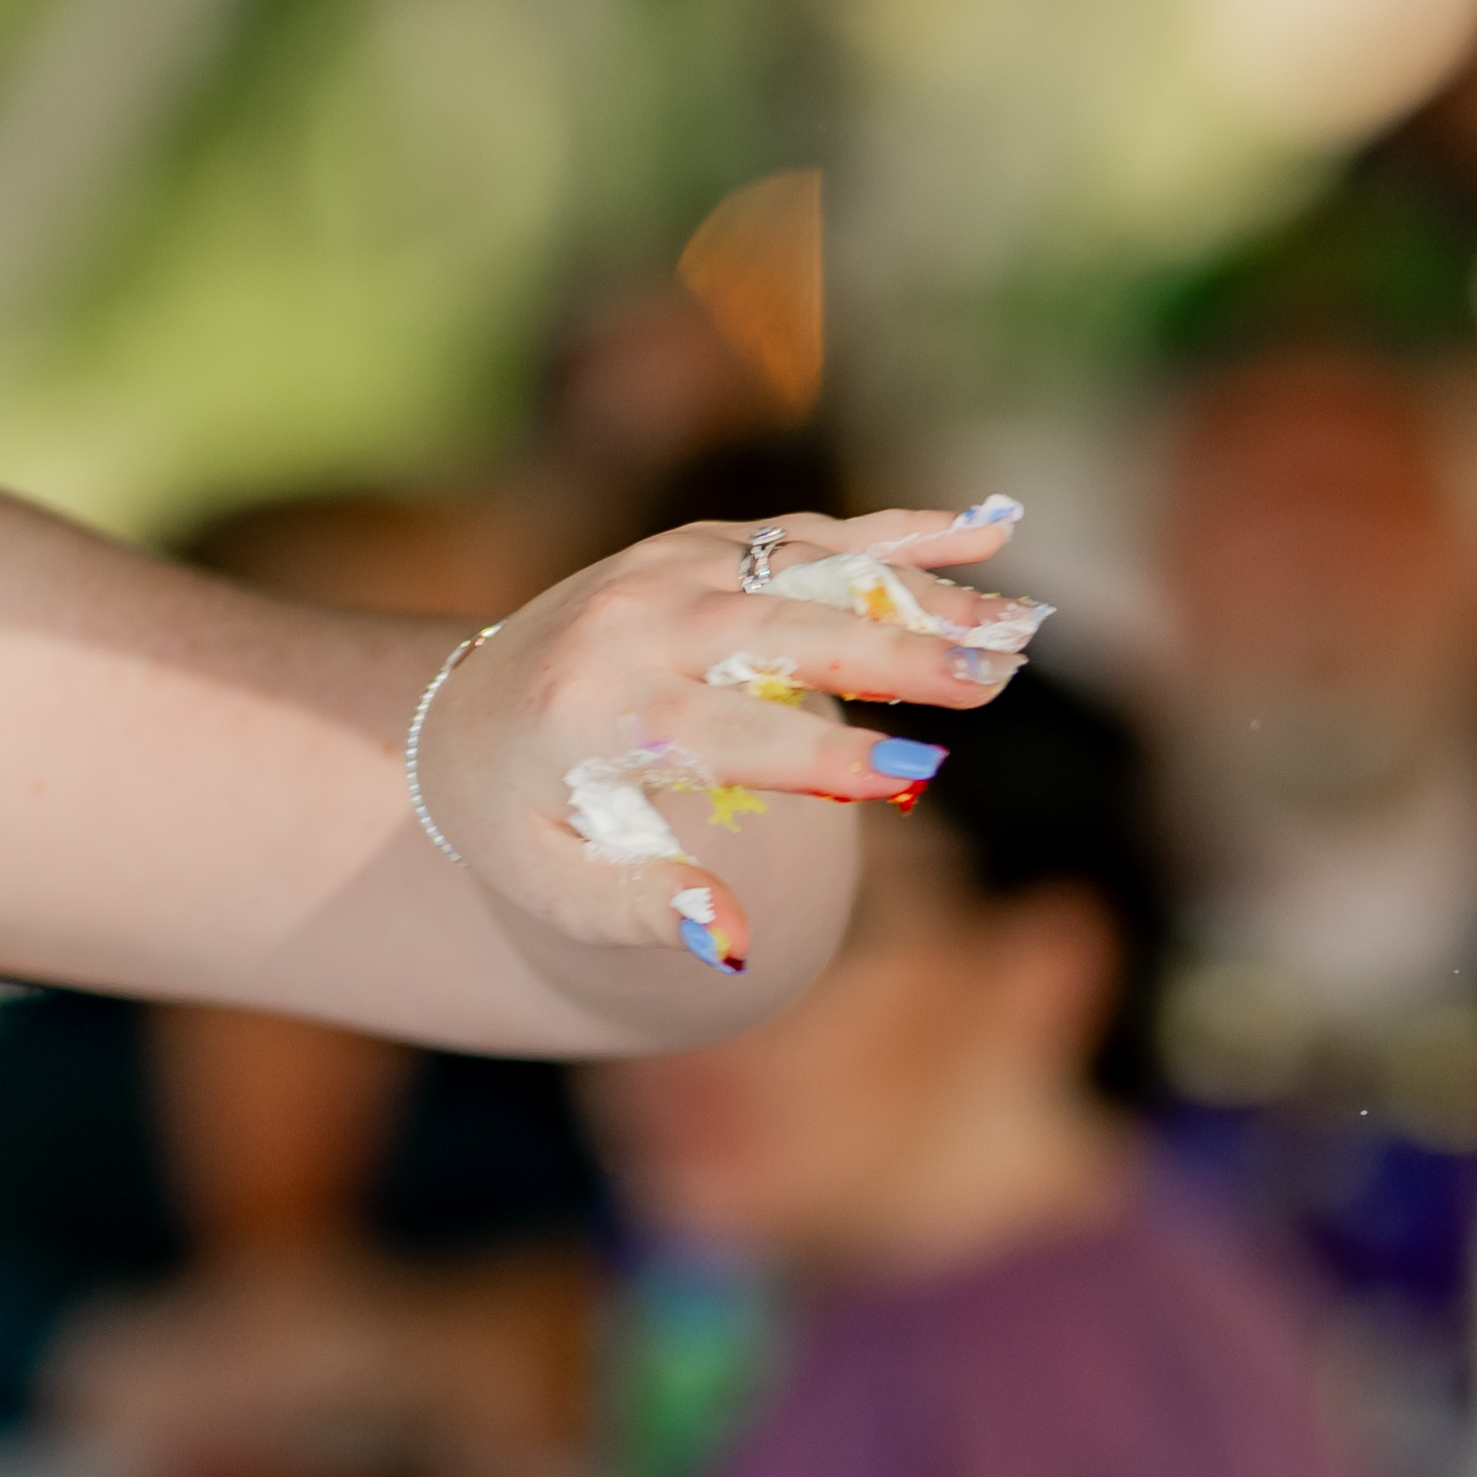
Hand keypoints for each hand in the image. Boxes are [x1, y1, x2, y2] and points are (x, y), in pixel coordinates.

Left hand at [407, 501, 1040, 983]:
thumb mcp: (553, 883)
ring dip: (920, 594)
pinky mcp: (698, 545)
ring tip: (1022, 629)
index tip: (914, 778)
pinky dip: (897, 534)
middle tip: (995, 680)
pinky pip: (808, 534)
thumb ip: (638, 909)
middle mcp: (634, 620)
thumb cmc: (519, 823)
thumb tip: (732, 942)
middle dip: (895, 654)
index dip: (819, 758)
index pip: (725, 731)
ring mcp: (669, 568)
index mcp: (597, 711)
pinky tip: (989, 536)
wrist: (454, 717)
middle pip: (782, 629)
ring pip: (810, 569)